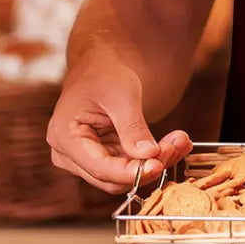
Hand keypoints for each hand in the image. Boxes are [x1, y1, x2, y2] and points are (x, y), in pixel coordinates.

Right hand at [47, 46, 192, 192]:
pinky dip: (151, 159)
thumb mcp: (122, 95)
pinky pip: (128, 167)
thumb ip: (133, 127)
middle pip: (111, 177)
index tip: (158, 164)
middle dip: (146, 166)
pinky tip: (173, 144)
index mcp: (64, 136)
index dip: (131, 171)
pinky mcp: (101, 158)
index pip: (100, 167)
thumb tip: (149, 156)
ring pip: (122, 176)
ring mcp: (83, 159)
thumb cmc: (105, 73)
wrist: (102, 66)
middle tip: (175, 146)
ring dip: (153, 163)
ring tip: (179, 142)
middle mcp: (68, 153)